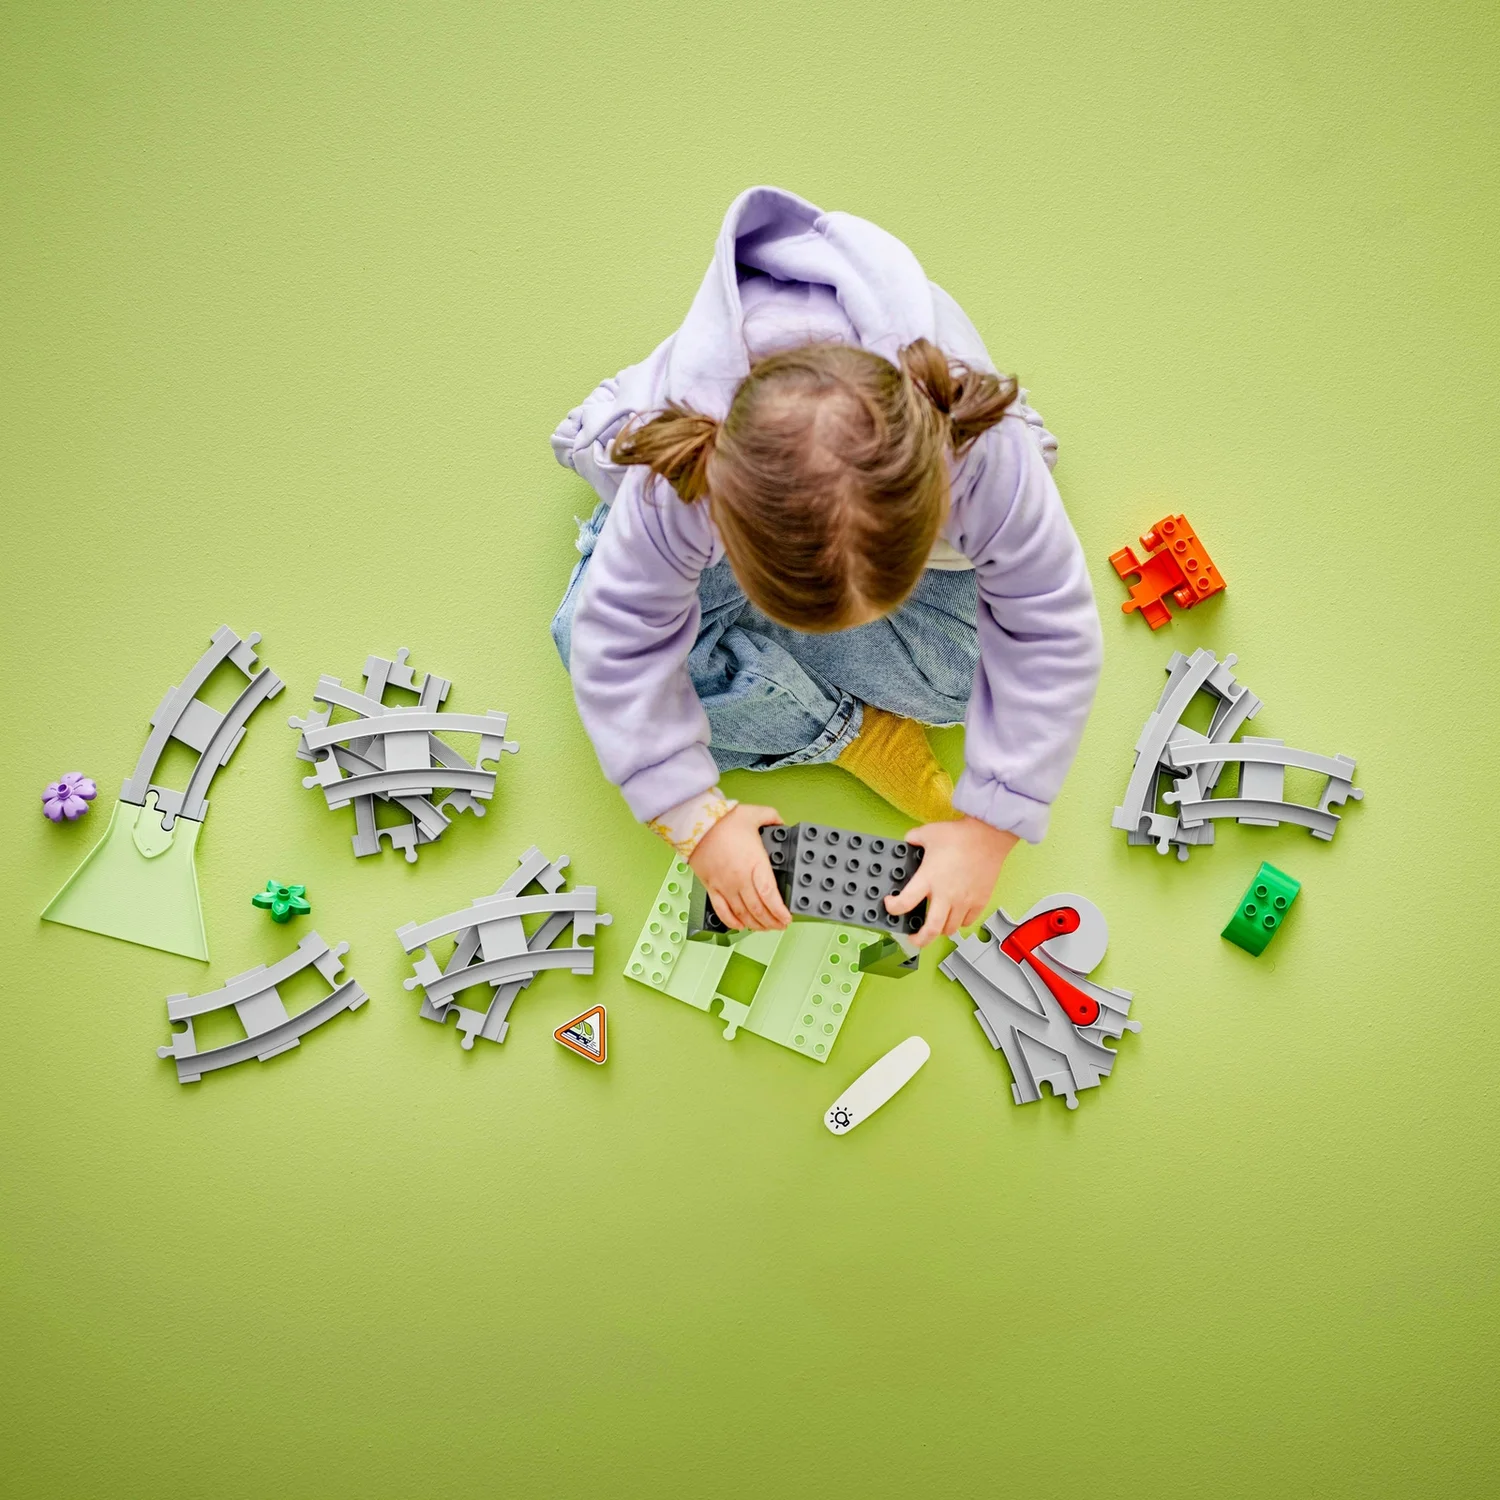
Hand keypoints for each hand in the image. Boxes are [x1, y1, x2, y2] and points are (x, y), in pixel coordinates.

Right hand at [688, 803, 790, 931]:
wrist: (694, 823)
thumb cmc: (722, 820)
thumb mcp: (754, 814)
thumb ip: (771, 817)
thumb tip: (780, 822)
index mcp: (754, 863)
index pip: (770, 895)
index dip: (780, 911)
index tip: (787, 917)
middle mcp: (740, 879)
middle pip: (758, 909)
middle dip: (772, 921)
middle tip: (781, 925)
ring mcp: (724, 885)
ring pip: (742, 914)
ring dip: (755, 925)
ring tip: (765, 928)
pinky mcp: (711, 887)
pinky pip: (722, 911)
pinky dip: (732, 922)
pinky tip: (740, 926)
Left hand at [885, 816, 1018, 946]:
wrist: (989, 836)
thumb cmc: (961, 835)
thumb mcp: (929, 832)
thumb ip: (913, 839)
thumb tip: (909, 842)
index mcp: (928, 879)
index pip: (904, 903)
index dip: (893, 908)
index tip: (891, 905)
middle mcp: (946, 894)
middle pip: (931, 930)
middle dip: (919, 940)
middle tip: (913, 938)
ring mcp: (964, 901)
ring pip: (950, 929)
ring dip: (940, 929)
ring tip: (935, 924)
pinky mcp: (979, 901)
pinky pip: (968, 922)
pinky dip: (960, 922)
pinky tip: (956, 915)